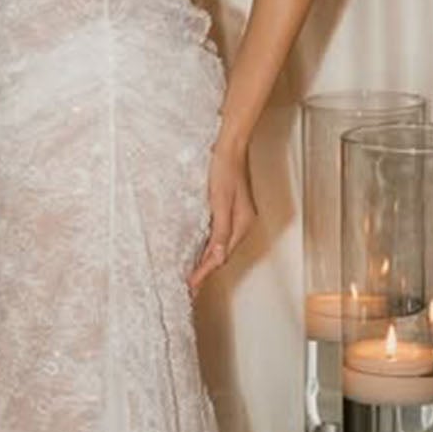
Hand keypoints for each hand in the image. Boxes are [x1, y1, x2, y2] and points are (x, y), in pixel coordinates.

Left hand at [189, 139, 256, 293]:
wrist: (229, 144)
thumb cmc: (224, 167)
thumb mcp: (220, 201)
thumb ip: (220, 231)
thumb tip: (218, 257)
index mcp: (242, 223)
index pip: (221, 256)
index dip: (204, 272)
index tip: (191, 285)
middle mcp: (242, 223)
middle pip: (223, 254)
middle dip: (206, 271)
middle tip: (190, 287)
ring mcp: (237, 217)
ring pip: (221, 246)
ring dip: (207, 261)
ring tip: (193, 274)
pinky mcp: (230, 210)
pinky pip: (219, 235)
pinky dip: (208, 246)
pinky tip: (199, 250)